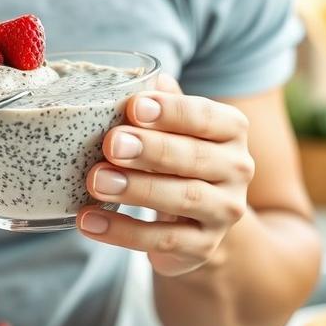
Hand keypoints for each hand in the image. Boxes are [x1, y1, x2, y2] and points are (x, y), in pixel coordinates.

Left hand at [78, 75, 254, 276]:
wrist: (203, 219)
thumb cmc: (178, 158)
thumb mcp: (176, 128)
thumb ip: (163, 103)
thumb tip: (148, 78)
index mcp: (230, 130)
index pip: (206, 117)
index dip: (172, 111)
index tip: (135, 107)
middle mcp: (237, 169)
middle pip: (195, 157)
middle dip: (151, 149)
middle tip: (111, 144)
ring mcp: (224, 211)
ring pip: (184, 198)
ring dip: (136, 189)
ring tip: (95, 181)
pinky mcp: (203, 246)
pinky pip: (163, 240)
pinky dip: (123, 232)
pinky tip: (89, 220)